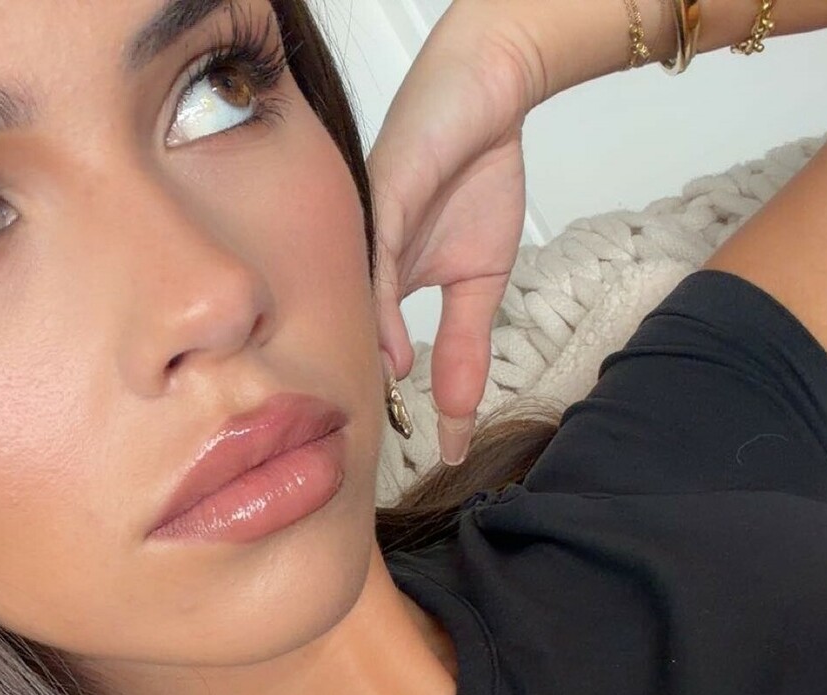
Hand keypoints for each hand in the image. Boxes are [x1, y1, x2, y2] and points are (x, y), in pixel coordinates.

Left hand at [368, 0, 546, 464]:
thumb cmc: (474, 174)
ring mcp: (363, 237)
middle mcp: (357, 267)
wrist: (486, 96)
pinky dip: (377, 309)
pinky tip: (386, 350)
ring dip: (353, 370)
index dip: (387, 412)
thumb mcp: (482, 276)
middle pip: (340, 345)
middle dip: (349, 407)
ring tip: (364, 425)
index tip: (420, 463)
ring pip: (349, 315)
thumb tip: (460, 407)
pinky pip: (374, 263)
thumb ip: (467, 341)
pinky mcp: (378, 204)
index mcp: (375, 286)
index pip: (372, 359)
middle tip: (364, 467)